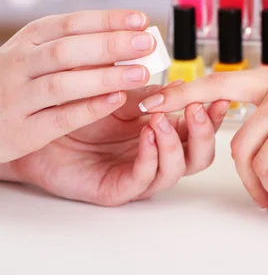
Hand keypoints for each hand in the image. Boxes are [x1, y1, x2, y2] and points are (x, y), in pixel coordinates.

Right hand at [0, 10, 157, 163]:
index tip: (141, 20)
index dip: (107, 21)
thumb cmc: (16, 83)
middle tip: (148, 43)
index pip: (70, 24)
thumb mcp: (36, 57)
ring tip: (142, 73)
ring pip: (63, 85)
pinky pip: (59, 118)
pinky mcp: (22, 131)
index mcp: (27, 41)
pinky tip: (117, 100)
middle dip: (111, 45)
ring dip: (106, 77)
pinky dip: (90, 108)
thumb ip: (75, 48)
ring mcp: (16, 98)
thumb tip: (128, 38)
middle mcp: (18, 65)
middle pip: (67, 50)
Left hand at [7, 82, 229, 205]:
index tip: (218, 97)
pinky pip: (144, 180)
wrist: (41, 124)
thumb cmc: (80, 108)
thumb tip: (184, 86)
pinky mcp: (118, 189)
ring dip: (174, 145)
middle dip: (204, 134)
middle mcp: (158, 154)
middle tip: (196, 111)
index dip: (213, 116)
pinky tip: (145, 136)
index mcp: (164, 130)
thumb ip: (152, 93)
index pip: (199, 128)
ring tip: (160, 120)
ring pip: (176, 172)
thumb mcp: (122, 93)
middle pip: (199, 156)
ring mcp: (141, 173)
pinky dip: (150, 157)